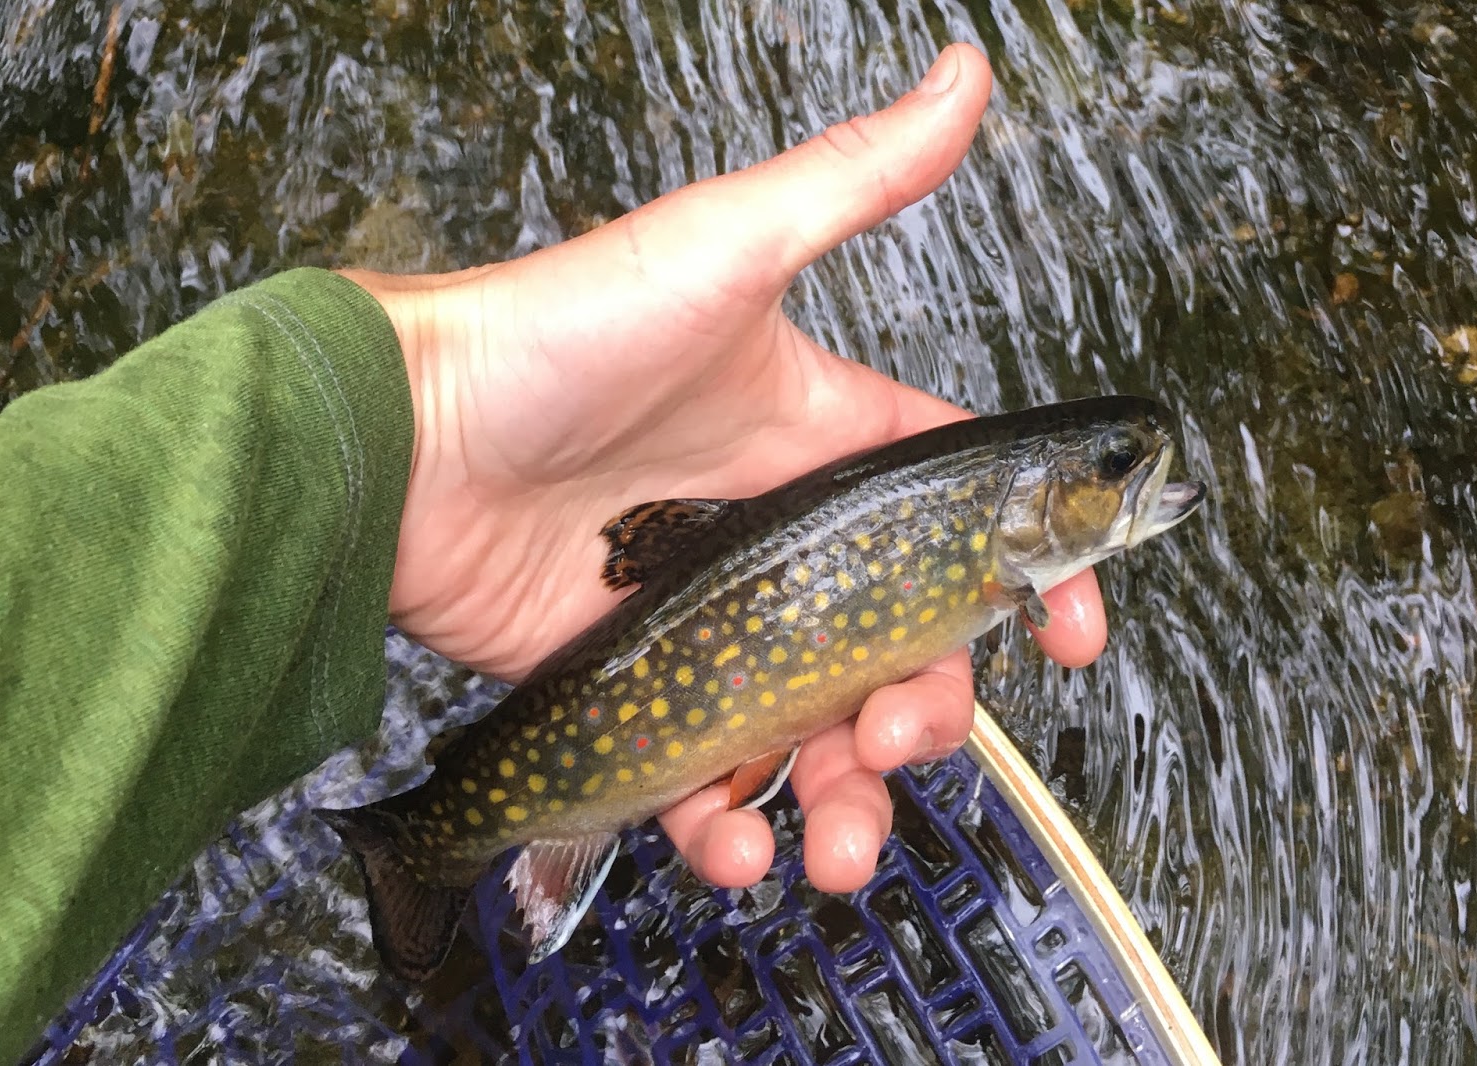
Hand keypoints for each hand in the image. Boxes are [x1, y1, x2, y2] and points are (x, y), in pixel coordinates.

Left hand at [340, 43, 1106, 893]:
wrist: (403, 446)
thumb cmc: (557, 338)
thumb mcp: (723, 252)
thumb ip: (853, 182)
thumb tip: (964, 75)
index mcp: (822, 449)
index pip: (955, 520)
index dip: (1024, 578)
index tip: (1072, 632)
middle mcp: (778, 545)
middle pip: (900, 654)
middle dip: (929, 714)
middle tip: (906, 737)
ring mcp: (711, 628)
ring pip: (816, 737)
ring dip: (846, 802)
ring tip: (834, 838)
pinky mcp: (640, 695)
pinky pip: (710, 782)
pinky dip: (730, 828)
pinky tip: (733, 842)